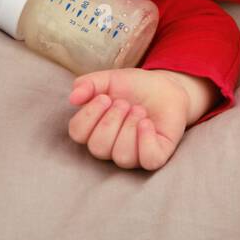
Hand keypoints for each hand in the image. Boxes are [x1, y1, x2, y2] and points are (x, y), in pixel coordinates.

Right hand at [67, 68, 192, 169]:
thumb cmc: (135, 87)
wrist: (166, 87)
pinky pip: (148, 160)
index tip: (104, 97)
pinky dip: (146, 140)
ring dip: (129, 127)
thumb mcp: (109, 79)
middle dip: (112, 121)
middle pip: (98, 147)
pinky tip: (147, 123)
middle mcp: (110, 147)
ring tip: (140, 110)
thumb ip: (89, 84)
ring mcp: (133, 154)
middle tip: (125, 103)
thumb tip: (73, 98)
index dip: (89, 115)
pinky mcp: (156, 155)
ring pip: (121, 156)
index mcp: (94, 129)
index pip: (77, 133)